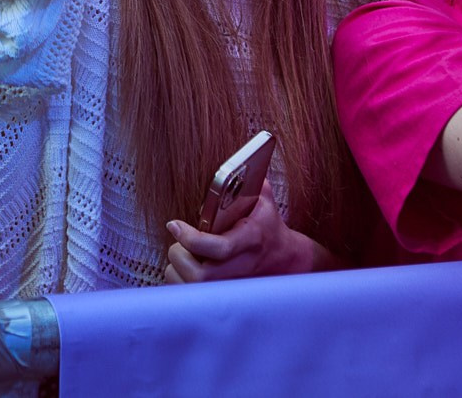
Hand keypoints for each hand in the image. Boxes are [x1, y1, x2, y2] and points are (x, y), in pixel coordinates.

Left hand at [160, 194, 317, 283]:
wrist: (286, 262)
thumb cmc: (268, 228)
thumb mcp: (264, 202)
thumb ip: (251, 181)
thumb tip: (241, 163)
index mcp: (250, 241)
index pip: (218, 247)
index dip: (191, 238)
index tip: (174, 225)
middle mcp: (240, 269)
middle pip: (198, 275)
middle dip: (179, 255)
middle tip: (179, 241)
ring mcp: (231, 288)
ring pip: (189, 287)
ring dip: (176, 270)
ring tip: (184, 254)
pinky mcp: (222, 298)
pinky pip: (188, 297)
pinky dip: (179, 282)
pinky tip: (186, 269)